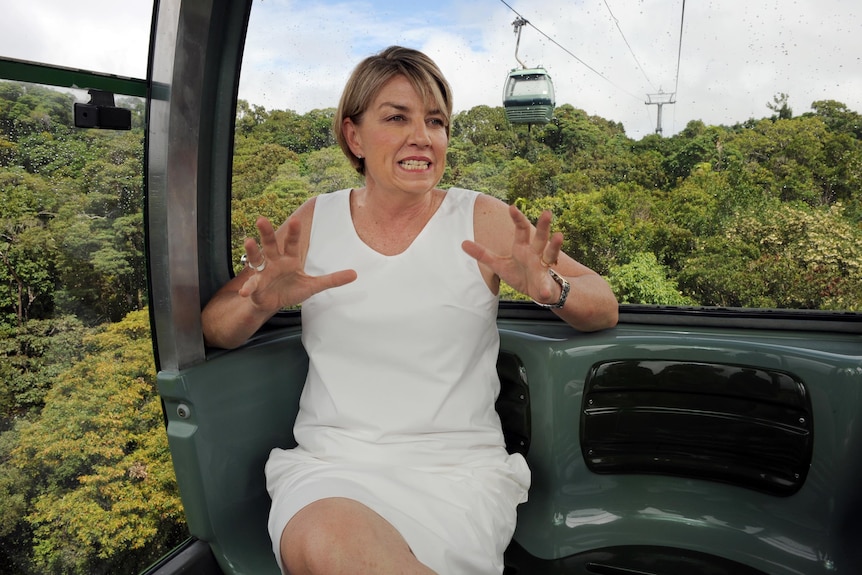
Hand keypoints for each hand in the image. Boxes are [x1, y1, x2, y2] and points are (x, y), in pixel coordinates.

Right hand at [238, 216, 356, 310]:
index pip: (292, 242)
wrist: (273, 303)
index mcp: (289, 259)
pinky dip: (248, 287)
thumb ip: (332, 279)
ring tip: (248, 242)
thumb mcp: (313, 286)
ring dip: (252, 251)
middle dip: (266, 232)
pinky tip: (245, 291)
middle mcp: (274, 261)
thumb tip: (354, 274)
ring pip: (257, 258)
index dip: (293, 232)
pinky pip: (251, 285)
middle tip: (261, 219)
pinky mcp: (255, 286)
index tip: (296, 220)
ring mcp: (263, 272)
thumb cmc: (291, 290)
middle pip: (270, 243)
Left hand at [462, 205, 564, 304]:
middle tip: (547, 212)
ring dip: (555, 246)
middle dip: (543, 225)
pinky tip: (544, 292)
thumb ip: (482, 254)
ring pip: (551, 254)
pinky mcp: (545, 284)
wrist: (537, 291)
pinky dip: (545, 290)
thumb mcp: (498, 265)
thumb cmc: (519, 274)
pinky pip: (546, 287)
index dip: (517, 218)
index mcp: (523, 248)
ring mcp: (543, 268)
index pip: (521, 230)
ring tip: (559, 235)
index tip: (512, 207)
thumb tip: (463, 243)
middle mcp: (536, 254)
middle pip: (540, 237)